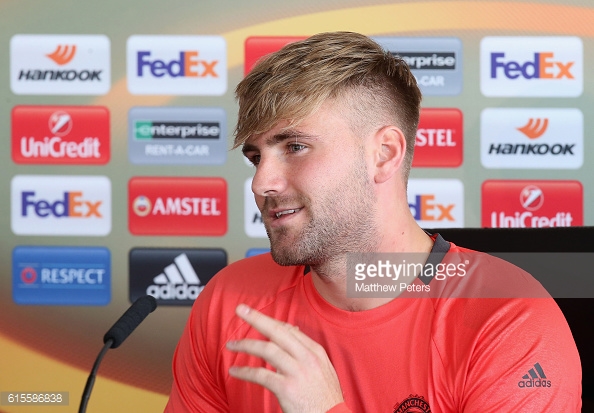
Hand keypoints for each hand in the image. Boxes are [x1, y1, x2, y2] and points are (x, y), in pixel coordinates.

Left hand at [226, 304, 344, 412]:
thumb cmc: (325, 398)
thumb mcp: (323, 369)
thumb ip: (307, 351)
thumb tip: (292, 330)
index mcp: (316, 352)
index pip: (289, 330)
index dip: (269, 322)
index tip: (254, 317)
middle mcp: (307, 358)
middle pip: (277, 332)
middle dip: (257, 318)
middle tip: (241, 309)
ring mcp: (297, 372)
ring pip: (267, 349)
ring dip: (246, 345)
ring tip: (231, 345)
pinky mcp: (287, 388)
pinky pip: (260, 374)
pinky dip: (244, 371)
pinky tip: (234, 371)